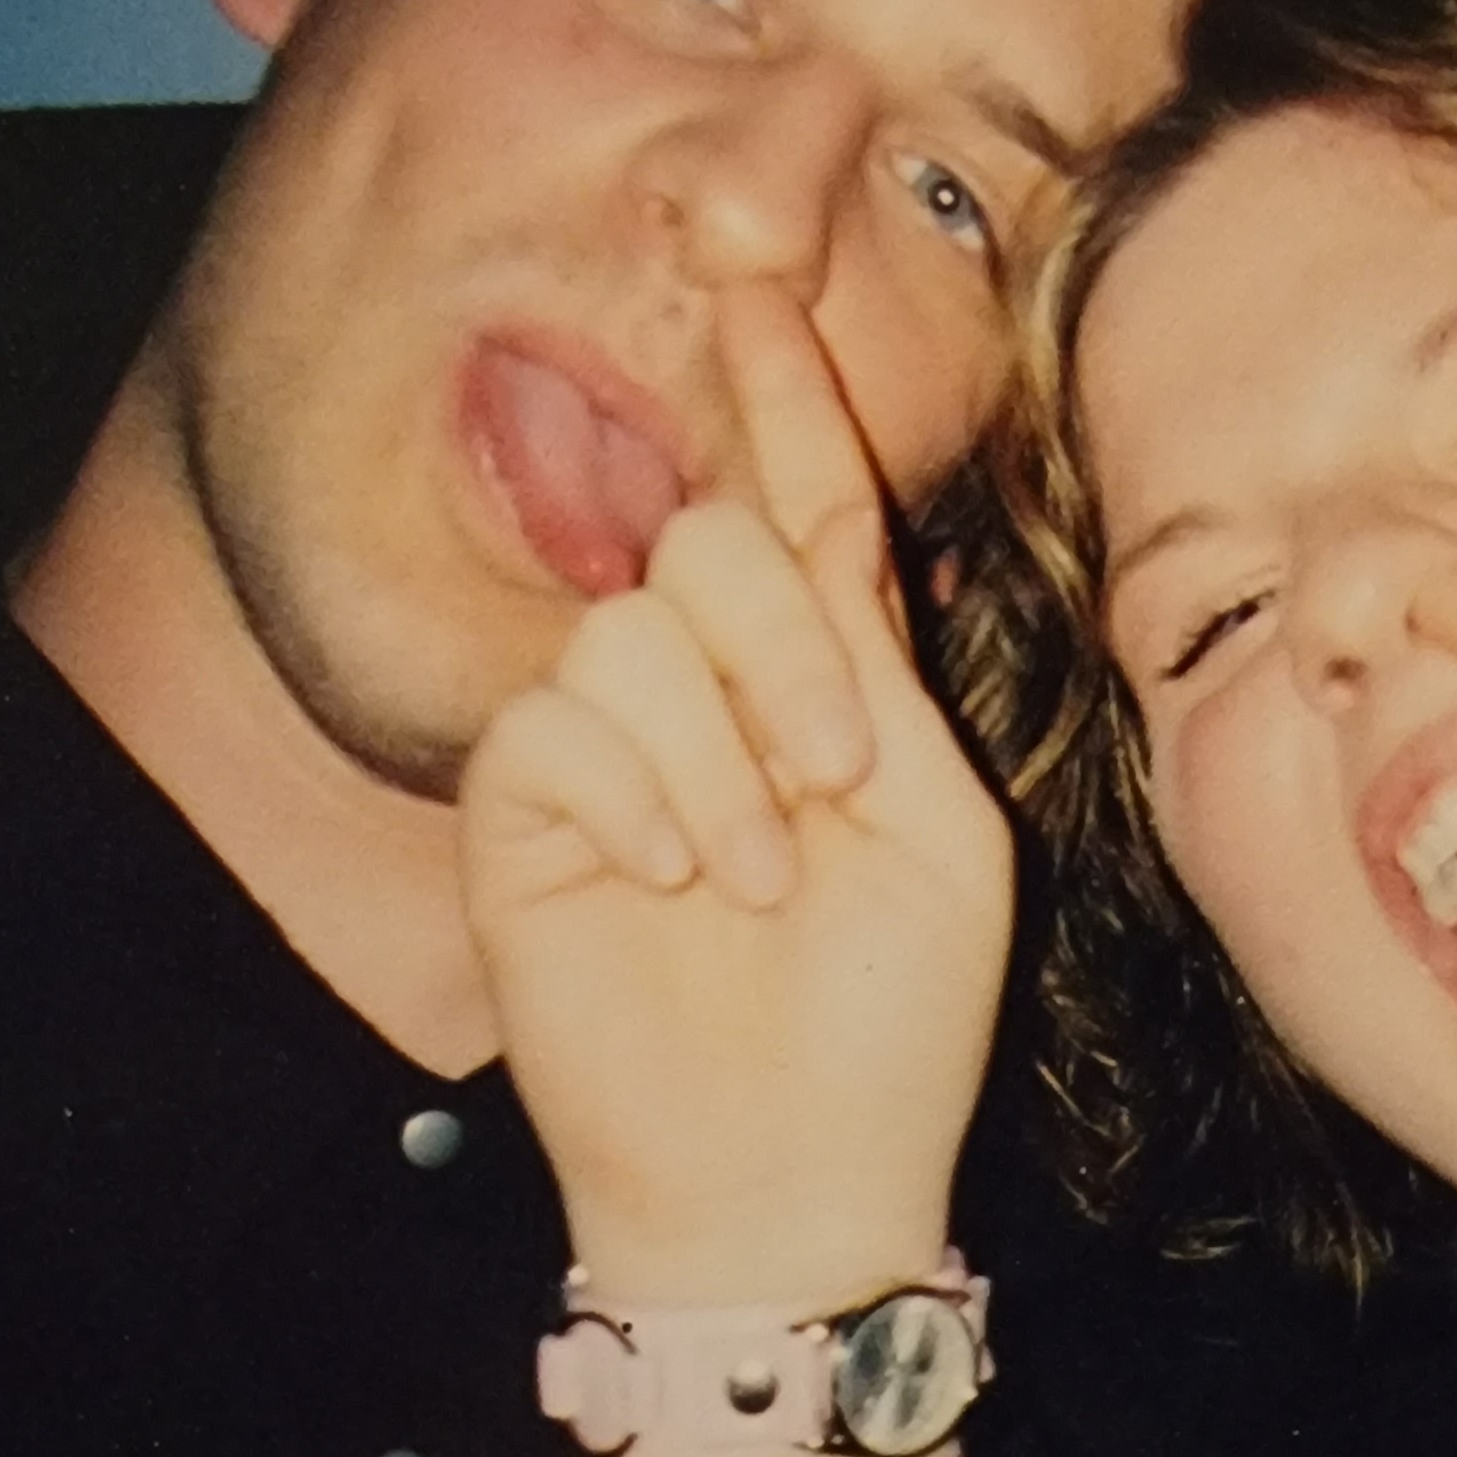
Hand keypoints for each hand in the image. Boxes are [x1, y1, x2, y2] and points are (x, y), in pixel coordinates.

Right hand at [458, 320, 1012, 1308]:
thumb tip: (813, 524)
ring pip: (634, 623)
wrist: (791, 1174)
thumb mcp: (935, 822)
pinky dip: (632, 793)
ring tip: (757, 878)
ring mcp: (607, 745)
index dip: (778, 395)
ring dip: (721, 752)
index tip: (759, 283)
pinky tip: (674, 883)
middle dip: (788, 646)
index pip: (795, 504)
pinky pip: (555, 715)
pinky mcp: (522, 810)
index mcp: (824, 676)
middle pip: (711, 537)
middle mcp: (708, 686)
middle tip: (838, 780)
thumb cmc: (891, 1017)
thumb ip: (873, 666)